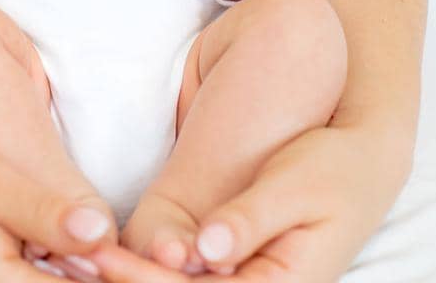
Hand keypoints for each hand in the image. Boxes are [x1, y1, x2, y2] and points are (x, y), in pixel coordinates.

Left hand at [87, 122, 411, 282]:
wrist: (360, 165)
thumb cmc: (330, 168)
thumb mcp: (294, 185)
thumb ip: (249, 220)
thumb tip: (208, 252)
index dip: (148, 281)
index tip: (102, 261)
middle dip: (131, 282)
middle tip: (76, 259)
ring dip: (133, 277)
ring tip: (78, 259)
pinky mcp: (238, 274)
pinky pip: (191, 280)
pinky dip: (152, 269)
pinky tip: (110, 258)